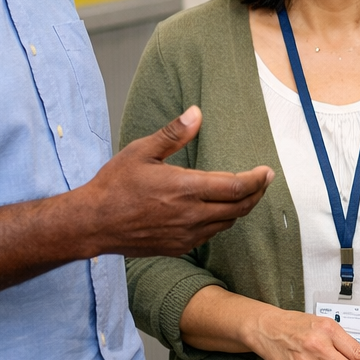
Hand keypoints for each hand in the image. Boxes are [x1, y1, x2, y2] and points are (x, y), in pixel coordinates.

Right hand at [80, 107, 273, 256]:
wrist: (92, 223)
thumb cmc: (115, 185)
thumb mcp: (142, 151)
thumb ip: (174, 134)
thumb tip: (197, 113)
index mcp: (185, 188)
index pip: (236, 187)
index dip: (257, 180)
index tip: (267, 172)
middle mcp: (191, 215)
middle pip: (240, 208)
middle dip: (256, 194)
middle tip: (263, 181)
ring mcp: (186, 234)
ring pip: (227, 223)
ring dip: (240, 208)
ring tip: (245, 194)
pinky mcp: (178, 247)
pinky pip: (210, 235)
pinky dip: (221, 221)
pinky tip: (218, 211)